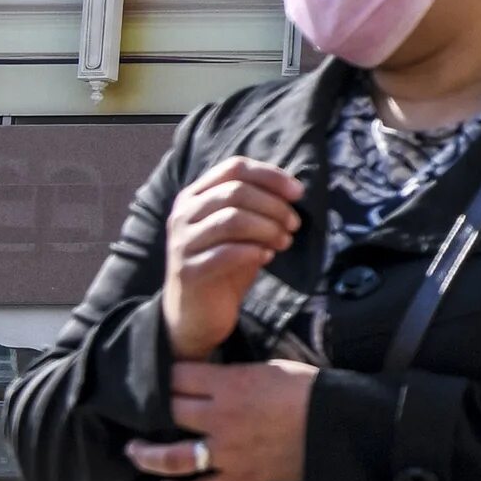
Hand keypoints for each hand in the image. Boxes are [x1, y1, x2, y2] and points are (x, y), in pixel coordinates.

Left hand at [124, 361, 317, 480]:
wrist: (338, 427)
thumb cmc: (310, 390)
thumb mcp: (269, 368)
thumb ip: (233, 375)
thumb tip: (211, 378)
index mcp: (230, 385)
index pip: (177, 377)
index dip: (164, 374)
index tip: (160, 375)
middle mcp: (219, 419)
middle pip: (167, 412)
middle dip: (150, 409)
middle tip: (141, 409)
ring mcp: (226, 452)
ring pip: (171, 457)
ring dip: (146, 455)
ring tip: (135, 450)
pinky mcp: (239, 478)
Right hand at [160, 157, 302, 358]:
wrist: (197, 313)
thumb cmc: (225, 265)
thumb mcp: (241, 230)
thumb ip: (256, 207)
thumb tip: (293, 191)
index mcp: (196, 195)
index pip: (234, 167)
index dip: (270, 176)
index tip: (298, 193)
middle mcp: (183, 213)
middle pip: (236, 191)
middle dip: (274, 206)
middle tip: (294, 225)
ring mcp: (182, 241)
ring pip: (232, 219)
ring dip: (268, 228)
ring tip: (283, 242)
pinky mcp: (188, 270)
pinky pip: (226, 252)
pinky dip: (253, 252)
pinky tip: (266, 258)